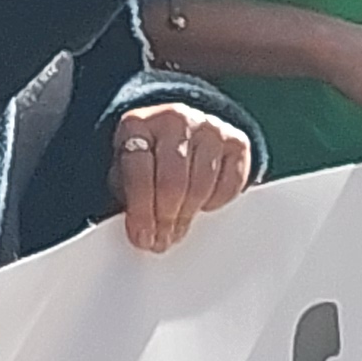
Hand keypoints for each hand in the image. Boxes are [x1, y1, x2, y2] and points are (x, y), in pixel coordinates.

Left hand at [109, 100, 251, 253]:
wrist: (179, 131)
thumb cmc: (147, 160)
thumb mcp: (125, 172)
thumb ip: (129, 198)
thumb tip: (143, 235)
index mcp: (137, 124)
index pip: (138, 170)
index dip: (140, 210)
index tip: (142, 237)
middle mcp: (174, 119)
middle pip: (172, 181)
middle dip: (166, 218)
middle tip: (162, 241)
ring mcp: (208, 128)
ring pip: (201, 185)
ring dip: (188, 215)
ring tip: (177, 229)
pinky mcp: (236, 141)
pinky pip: (230, 184)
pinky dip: (216, 203)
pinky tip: (201, 206)